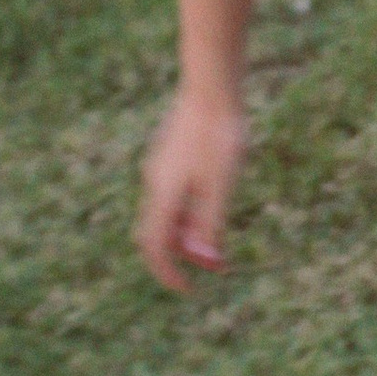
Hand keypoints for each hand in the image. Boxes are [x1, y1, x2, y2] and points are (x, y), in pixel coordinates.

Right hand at [137, 91, 247, 289]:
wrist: (212, 85)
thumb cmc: (220, 134)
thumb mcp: (222, 184)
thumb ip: (211, 222)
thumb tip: (206, 259)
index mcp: (164, 193)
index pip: (154, 247)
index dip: (168, 273)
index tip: (189, 290)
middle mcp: (155, 182)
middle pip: (157, 232)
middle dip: (181, 255)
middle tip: (214, 266)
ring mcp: (160, 166)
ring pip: (166, 212)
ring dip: (186, 233)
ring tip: (218, 237)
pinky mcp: (170, 153)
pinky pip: (173, 193)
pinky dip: (188, 211)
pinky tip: (213, 203)